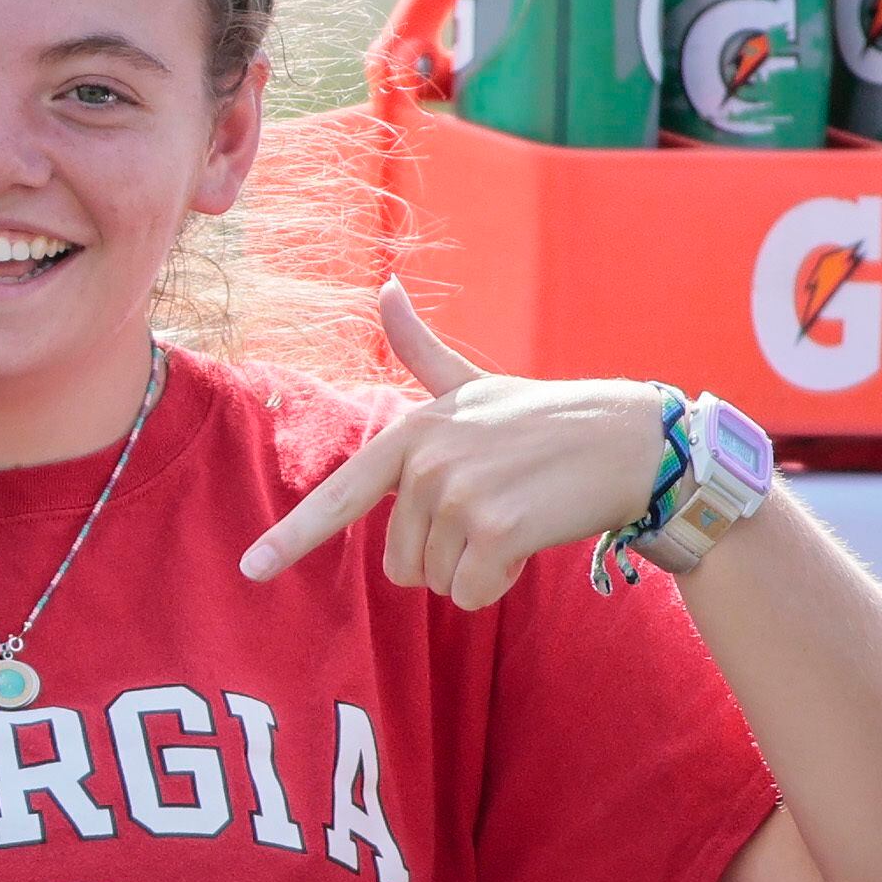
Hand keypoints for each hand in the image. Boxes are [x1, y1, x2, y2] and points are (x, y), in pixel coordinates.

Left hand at [237, 280, 676, 608]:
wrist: (630, 442)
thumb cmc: (548, 420)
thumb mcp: (474, 384)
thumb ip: (420, 349)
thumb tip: (386, 288)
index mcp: (410, 433)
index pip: (339, 495)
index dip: (290, 538)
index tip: (250, 570)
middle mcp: (425, 462)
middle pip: (398, 560)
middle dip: (442, 555)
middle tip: (491, 512)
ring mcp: (459, 496)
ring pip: (436, 581)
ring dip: (473, 570)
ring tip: (514, 519)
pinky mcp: (496, 531)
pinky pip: (471, 593)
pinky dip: (497, 584)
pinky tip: (529, 542)